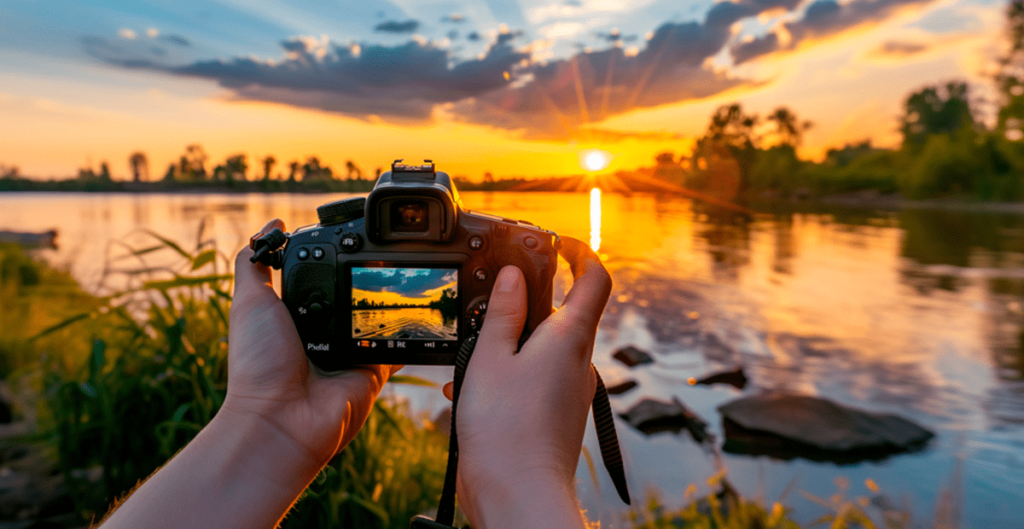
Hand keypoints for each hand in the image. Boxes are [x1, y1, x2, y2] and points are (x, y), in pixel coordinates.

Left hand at [101, 219, 398, 528]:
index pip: (320, 277)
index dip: (332, 258)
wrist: (281, 419)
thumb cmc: (259, 364)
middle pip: (352, 293)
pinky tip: (421, 311)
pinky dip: (409, 332)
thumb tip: (272, 225)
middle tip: (382, 249)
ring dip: (387, 300)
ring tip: (402, 272)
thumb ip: (255, 264)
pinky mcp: (374, 369)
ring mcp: (350, 351)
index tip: (350, 235)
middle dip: (363, 275)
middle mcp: (324, 332)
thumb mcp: (249, 302)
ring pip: (377, 316)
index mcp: (295, 316)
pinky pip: (398, 345)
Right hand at [443, 236, 611, 528]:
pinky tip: (473, 392)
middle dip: (525, 304)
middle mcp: (579, 361)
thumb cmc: (505, 429)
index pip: (595, 278)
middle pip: (563, 313)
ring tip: (471, 362)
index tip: (558, 241)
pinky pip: (536, 379)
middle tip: (490, 303)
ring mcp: (571, 389)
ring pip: (542, 349)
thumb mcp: (490, 358)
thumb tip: (512, 275)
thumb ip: (503, 313)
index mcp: (570, 338)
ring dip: (508, 345)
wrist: (518, 496)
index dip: (582, 252)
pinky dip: (507, 375)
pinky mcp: (558, 413)